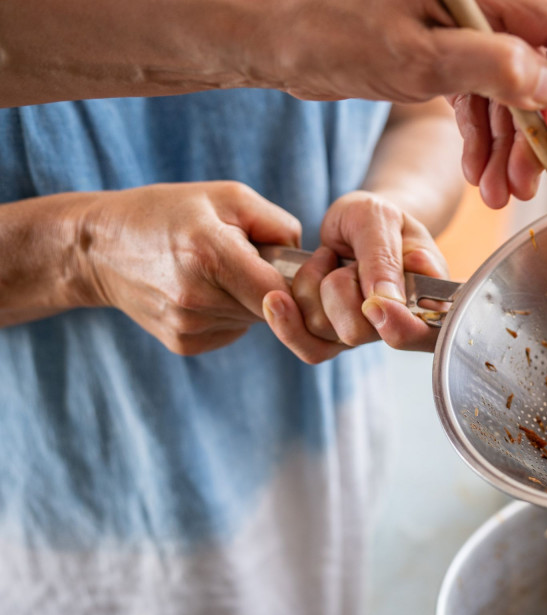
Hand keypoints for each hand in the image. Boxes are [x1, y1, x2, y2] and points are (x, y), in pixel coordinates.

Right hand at [77, 181, 298, 354]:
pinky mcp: (184, 344)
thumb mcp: (227, 197)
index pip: (281, 293)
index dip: (299, 284)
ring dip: (251, 300)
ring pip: (254, 322)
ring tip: (222, 272)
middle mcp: (197, 298)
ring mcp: (189, 326)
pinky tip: (205, 291)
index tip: (297, 269)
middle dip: (274, 287)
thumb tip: (307, 262)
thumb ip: (278, 225)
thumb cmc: (168, 212)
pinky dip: (230, 313)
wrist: (99, 248)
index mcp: (210, 255)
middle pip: (272, 309)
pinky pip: (232, 331)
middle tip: (254, 260)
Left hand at [263, 191, 449, 362]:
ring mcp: (366, 335)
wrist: (356, 223)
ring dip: (315, 288)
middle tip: (349, 261)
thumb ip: (383, 256)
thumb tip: (387, 302)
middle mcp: (401, 326)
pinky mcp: (334, 341)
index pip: (423, 334)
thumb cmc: (377, 217)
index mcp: (430, 300)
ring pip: (326, 332)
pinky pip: (307, 346)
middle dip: (340, 288)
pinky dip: (288, 318)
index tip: (375, 300)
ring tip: (330, 262)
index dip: (398, 325)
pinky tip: (282, 297)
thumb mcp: (379, 217)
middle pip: (360, 332)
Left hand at [268, 0, 546, 208]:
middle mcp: (484, 5)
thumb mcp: (413, 55)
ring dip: (511, 146)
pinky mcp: (448, 54)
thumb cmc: (331, 32)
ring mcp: (468, 31)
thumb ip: (488, 66)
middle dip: (537, 134)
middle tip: (525, 184)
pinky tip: (479, 171)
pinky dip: (485, 138)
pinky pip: (485, 98)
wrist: (279, 36)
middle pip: (542, 70)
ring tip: (500, 193)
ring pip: (514, 92)